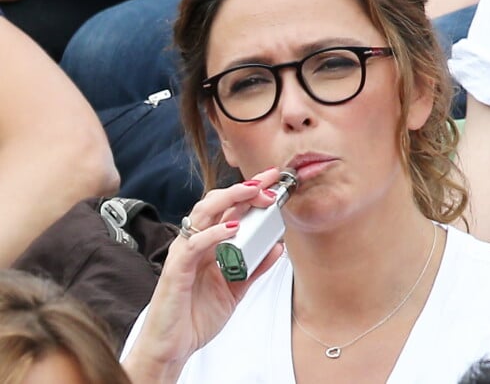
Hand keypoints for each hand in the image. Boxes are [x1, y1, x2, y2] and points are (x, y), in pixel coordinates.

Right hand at [122, 167, 283, 380]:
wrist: (173, 347)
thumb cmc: (197, 315)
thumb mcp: (236, 288)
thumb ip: (255, 267)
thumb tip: (278, 246)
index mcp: (209, 242)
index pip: (229, 208)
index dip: (250, 191)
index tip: (273, 180)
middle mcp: (196, 241)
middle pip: (217, 202)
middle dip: (243, 188)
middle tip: (267, 183)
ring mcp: (185, 252)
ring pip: (203, 213)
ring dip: (229, 199)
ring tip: (253, 193)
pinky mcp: (177, 269)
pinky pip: (194, 245)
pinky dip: (214, 234)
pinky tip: (233, 229)